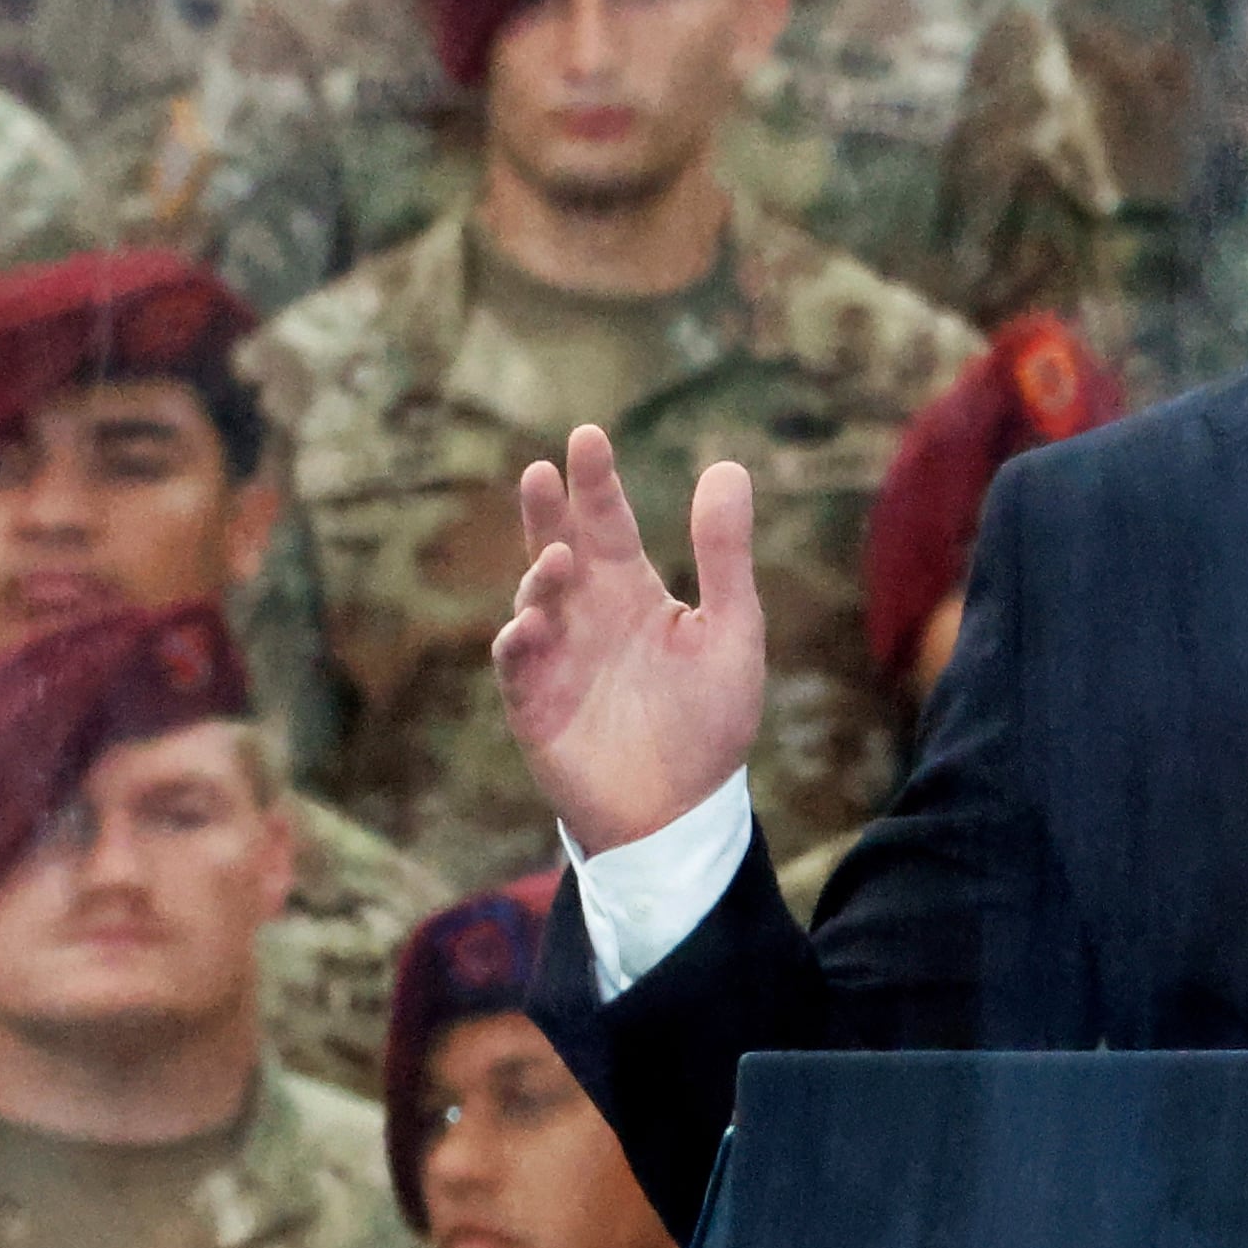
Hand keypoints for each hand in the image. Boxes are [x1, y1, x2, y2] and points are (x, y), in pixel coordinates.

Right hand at [492, 425, 765, 852]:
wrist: (681, 811)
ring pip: (532, 601)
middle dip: (548, 512)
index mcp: (633, 593)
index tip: (588, 437)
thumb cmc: (709, 722)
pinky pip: (517, 665)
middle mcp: (587, 615)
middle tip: (542, 470)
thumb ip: (725, 555)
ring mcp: (556, 657)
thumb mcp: (730, 631)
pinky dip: (520, 642)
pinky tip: (531, 623)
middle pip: (558, 548)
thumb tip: (728, 468)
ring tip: (558, 558)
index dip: (596, 483)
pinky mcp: (534, 704)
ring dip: (539, 577)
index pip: (608, 524)